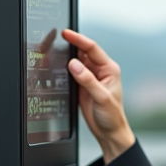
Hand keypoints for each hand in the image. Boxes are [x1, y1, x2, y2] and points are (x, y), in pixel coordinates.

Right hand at [63, 29, 135, 163]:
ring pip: (76, 61)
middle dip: (70, 45)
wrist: (108, 132)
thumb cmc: (112, 116)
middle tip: (55, 39)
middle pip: (83, 52)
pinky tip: (56, 66)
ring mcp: (90, 77)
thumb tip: (74, 64)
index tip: (66, 34)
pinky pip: (71, 73)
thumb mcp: (102, 97)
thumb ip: (88, 80)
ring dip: (66, 57)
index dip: (79, 39)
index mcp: (109, 69)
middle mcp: (100, 71)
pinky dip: (63, 69)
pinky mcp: (82, 85)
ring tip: (52, 51)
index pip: (92, 49)